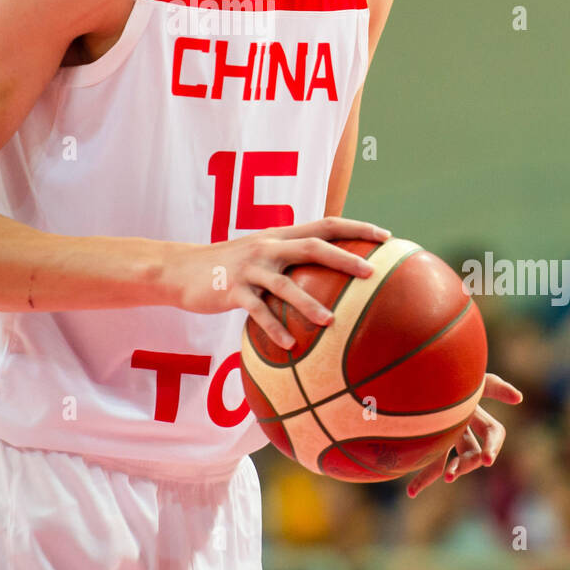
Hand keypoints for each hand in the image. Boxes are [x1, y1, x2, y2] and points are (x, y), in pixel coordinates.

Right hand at [169, 217, 392, 347]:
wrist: (182, 270)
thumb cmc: (230, 267)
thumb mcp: (262, 254)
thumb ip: (291, 259)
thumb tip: (330, 274)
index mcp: (280, 235)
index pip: (325, 224)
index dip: (356, 227)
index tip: (386, 237)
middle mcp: (268, 245)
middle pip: (313, 246)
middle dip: (344, 257)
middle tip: (371, 273)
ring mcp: (250, 267)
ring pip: (286, 283)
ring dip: (309, 303)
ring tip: (331, 322)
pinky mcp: (232, 290)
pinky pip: (257, 311)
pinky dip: (273, 328)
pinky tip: (290, 345)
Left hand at [406, 372, 522, 498]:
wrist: (412, 368)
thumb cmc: (445, 367)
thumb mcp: (470, 376)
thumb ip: (494, 386)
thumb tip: (519, 398)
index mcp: (474, 409)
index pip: (494, 432)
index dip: (494, 445)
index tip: (487, 460)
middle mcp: (461, 423)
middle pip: (473, 451)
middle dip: (468, 463)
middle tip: (453, 473)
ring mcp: (443, 431)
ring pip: (451, 461)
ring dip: (450, 471)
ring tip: (444, 479)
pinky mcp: (425, 439)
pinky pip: (428, 462)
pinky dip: (422, 478)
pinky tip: (412, 492)